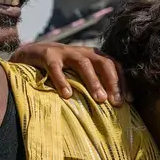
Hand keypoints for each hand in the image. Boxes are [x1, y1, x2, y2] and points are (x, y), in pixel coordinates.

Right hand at [10, 42, 131, 106]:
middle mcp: (82, 52)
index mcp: (93, 56)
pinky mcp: (47, 55)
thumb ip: (93, 83)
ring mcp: (64, 52)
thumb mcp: (79, 74)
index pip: (114, 65)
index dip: (122, 81)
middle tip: (115, 102)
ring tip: (99, 99)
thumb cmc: (61, 69)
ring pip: (83, 63)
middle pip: (103, 62)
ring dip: (93, 81)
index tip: (128, 101)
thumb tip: (111, 107)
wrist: (31, 54)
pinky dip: (62, 81)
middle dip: (111, 82)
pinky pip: (56, 68)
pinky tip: (67, 95)